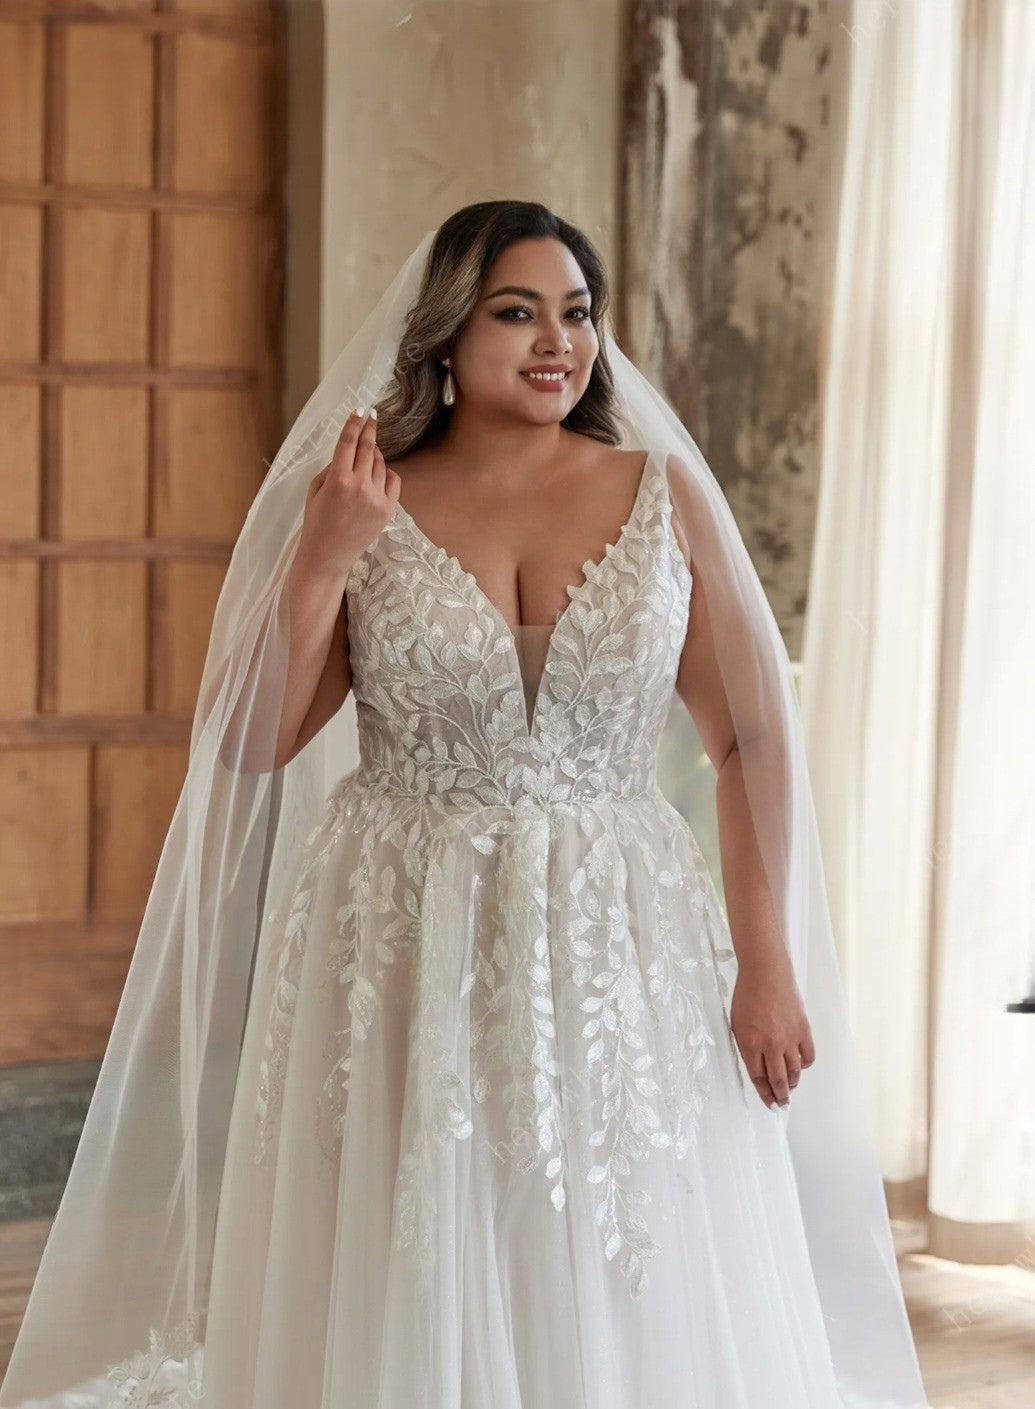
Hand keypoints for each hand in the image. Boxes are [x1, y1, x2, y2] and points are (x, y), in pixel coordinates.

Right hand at [296, 409, 399, 581]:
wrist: (328, 556)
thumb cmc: (317, 522)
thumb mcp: (315, 489)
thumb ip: (332, 467)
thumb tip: (350, 451)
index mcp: (338, 479)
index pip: (348, 441)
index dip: (355, 423)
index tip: (360, 411)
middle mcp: (359, 485)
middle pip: (368, 448)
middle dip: (369, 429)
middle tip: (372, 416)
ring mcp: (376, 498)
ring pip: (380, 463)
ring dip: (374, 454)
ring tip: (368, 452)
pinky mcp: (388, 510)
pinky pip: (393, 480)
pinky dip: (387, 473)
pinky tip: (379, 473)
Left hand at [729, 959, 814, 1109]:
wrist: (766, 972)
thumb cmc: (747, 995)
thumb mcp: (737, 1024)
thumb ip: (747, 1048)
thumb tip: (758, 1068)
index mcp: (750, 1044)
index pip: (759, 1079)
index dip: (764, 1095)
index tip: (769, 1104)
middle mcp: (771, 1045)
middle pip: (778, 1081)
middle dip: (780, 1097)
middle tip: (782, 1105)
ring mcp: (789, 1038)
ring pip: (794, 1072)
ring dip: (792, 1084)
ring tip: (789, 1087)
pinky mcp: (803, 1030)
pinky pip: (808, 1057)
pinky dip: (804, 1065)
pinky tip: (799, 1066)